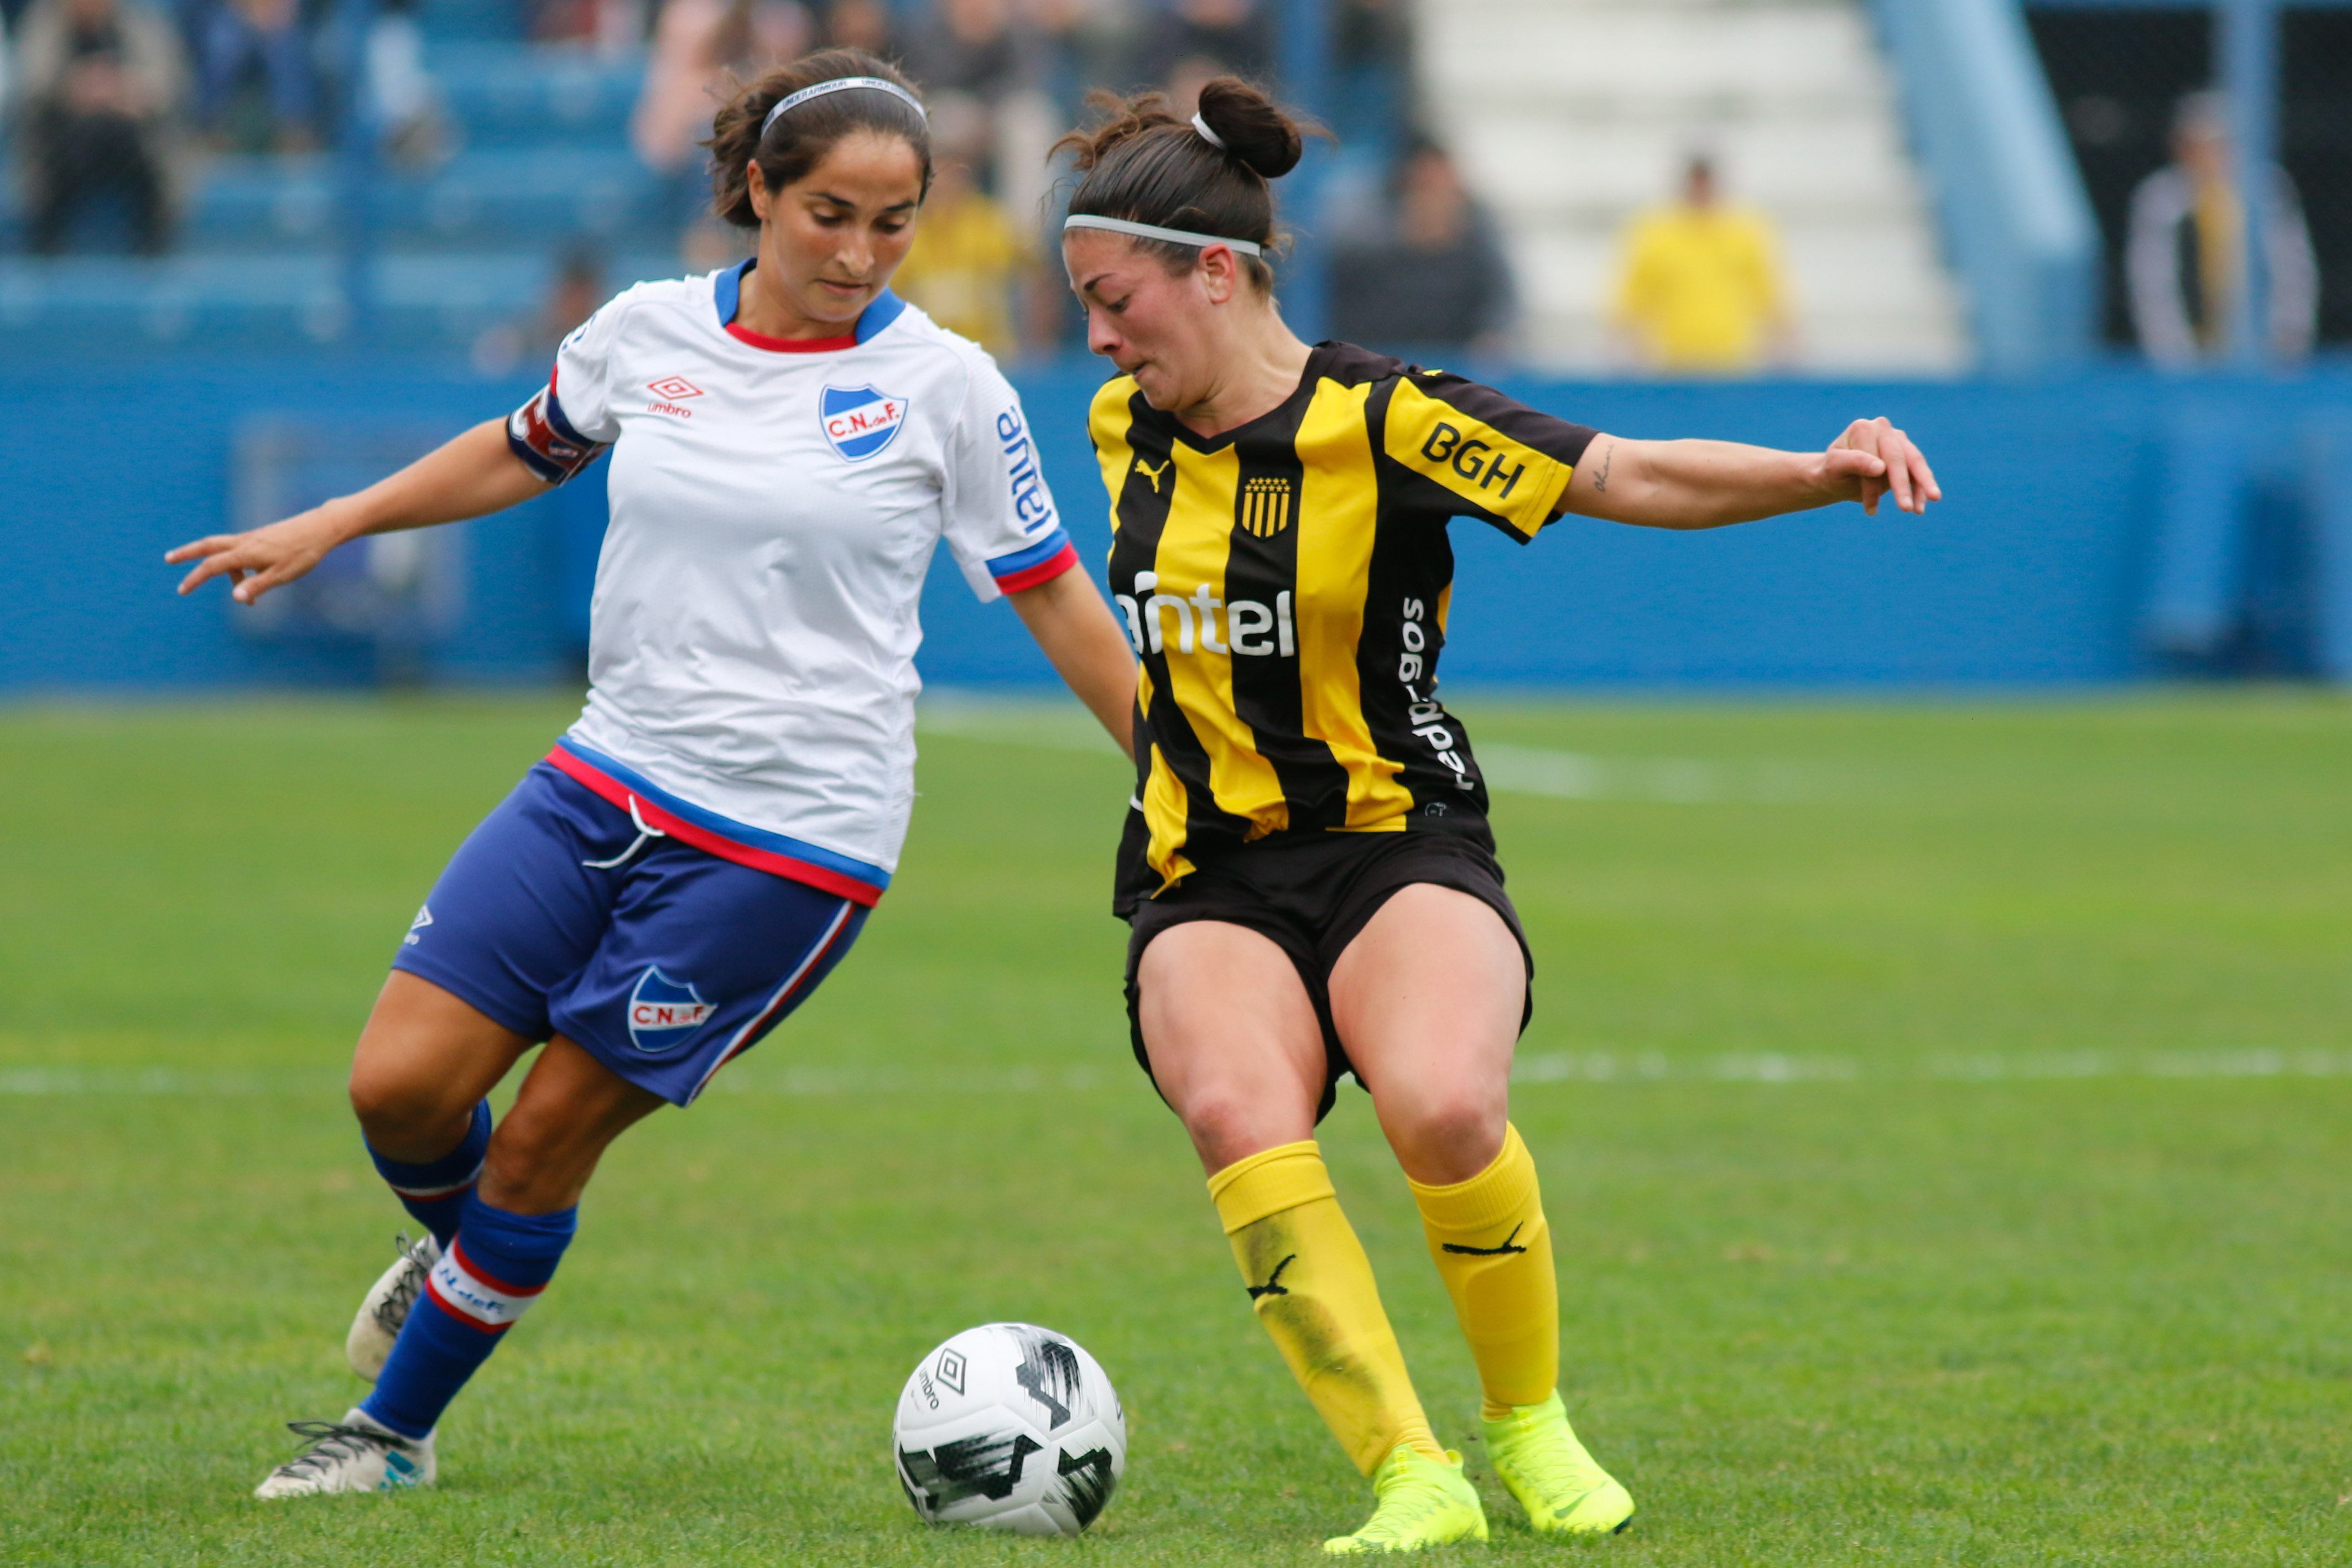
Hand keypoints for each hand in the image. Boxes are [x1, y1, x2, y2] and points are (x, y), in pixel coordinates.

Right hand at [165, 506, 351, 604]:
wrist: (321, 528)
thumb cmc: (304, 553)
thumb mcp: (282, 575)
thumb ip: (257, 586)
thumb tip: (236, 599)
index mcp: (246, 552)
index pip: (212, 566)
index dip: (194, 578)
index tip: (181, 590)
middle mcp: (244, 542)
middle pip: (207, 545)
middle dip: (187, 553)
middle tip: (168, 559)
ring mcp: (252, 538)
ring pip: (225, 549)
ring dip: (222, 568)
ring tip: (242, 593)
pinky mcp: (261, 537)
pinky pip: (241, 550)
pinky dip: (239, 565)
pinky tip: (254, 578)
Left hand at [1818, 416, 1941, 516]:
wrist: (1838, 477)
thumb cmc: (1833, 472)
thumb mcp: (1834, 468)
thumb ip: (1854, 463)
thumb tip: (1881, 468)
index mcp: (1863, 429)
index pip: (1873, 457)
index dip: (1872, 485)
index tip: (1870, 509)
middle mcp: (1883, 429)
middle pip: (1898, 457)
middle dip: (1902, 485)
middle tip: (1906, 509)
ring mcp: (1898, 439)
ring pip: (1915, 462)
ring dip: (1923, 485)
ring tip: (1923, 508)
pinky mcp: (1908, 453)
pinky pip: (1919, 471)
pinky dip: (1921, 490)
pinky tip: (1919, 509)